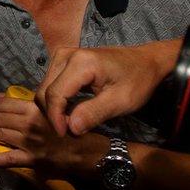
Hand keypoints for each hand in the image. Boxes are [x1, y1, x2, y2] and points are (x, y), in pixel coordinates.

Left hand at [0, 95, 105, 174]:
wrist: (88, 150)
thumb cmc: (70, 126)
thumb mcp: (50, 108)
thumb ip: (26, 101)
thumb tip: (0, 96)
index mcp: (34, 110)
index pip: (4, 104)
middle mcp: (29, 125)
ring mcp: (29, 143)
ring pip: (0, 135)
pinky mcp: (31, 159)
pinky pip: (10, 159)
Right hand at [36, 41, 178, 136]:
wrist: (145, 61)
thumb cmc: (137, 80)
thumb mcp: (121, 102)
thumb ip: (94, 113)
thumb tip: (70, 128)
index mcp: (81, 63)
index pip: (54, 94)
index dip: (56, 118)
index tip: (65, 135)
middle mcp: (66, 55)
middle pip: (45, 91)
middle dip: (54, 114)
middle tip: (71, 130)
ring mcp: (62, 55)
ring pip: (45, 88)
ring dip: (54, 108)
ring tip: (73, 121)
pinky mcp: (62, 59)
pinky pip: (51, 83)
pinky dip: (57, 99)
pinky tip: (71, 110)